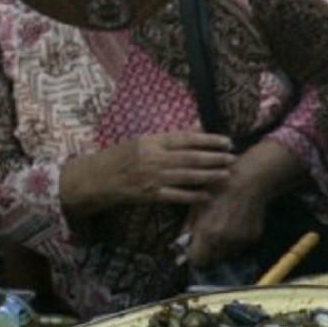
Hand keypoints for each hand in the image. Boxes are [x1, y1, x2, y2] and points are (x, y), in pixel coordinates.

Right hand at [60, 132, 233, 214]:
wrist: (94, 179)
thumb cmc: (118, 157)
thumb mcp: (140, 141)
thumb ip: (166, 139)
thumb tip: (195, 131)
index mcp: (151, 141)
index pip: (186, 139)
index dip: (209, 140)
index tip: (227, 141)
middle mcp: (153, 158)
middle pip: (191, 157)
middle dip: (215, 158)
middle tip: (233, 158)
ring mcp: (152, 178)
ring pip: (187, 176)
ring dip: (209, 176)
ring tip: (226, 174)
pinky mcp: (149, 195)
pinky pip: (176, 196)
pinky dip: (193, 196)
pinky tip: (207, 195)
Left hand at [182, 164, 275, 266]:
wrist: (250, 180)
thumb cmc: (219, 188)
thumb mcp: (197, 205)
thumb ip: (189, 227)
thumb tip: (182, 243)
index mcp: (208, 233)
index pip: (197, 261)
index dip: (193, 256)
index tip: (193, 249)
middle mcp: (225, 241)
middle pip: (212, 261)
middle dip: (207, 254)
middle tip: (206, 240)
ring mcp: (241, 240)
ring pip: (227, 255)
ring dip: (221, 249)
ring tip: (220, 232)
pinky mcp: (253, 237)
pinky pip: (239, 247)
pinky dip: (234, 243)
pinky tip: (233, 227)